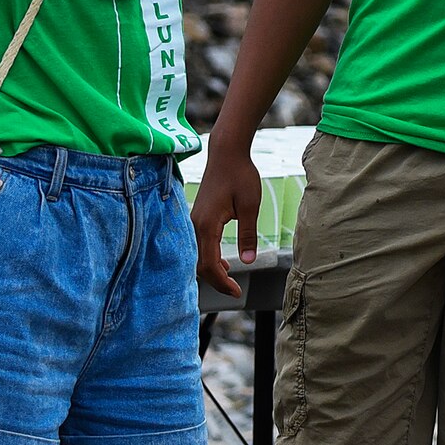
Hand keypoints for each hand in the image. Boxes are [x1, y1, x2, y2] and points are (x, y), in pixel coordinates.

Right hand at [191, 141, 262, 297]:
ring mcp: (194, 221)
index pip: (209, 264)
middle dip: (216, 281)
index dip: (222, 282)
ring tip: (230, 280)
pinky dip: (210, 258)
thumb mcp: (249, 206)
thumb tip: (248, 261)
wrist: (226, 152)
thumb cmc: (240, 175)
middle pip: (200, 264)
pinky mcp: (198, 216)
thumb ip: (248, 235)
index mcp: (207, 225)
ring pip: (198, 255)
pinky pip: (200, 244)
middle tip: (235, 291)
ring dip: (212, 270)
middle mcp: (195, 225)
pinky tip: (224, 263)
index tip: (237, 291)